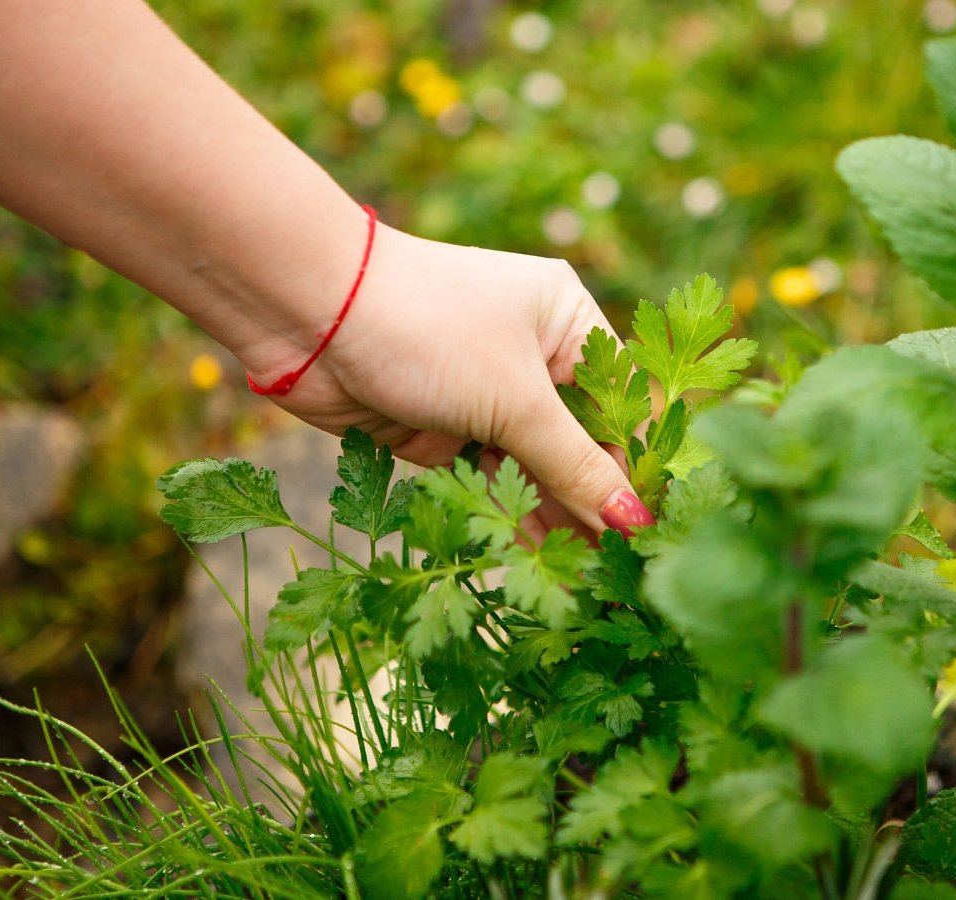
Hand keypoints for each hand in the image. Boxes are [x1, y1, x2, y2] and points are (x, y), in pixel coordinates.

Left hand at [238, 224, 653, 537]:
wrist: (307, 315)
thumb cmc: (428, 328)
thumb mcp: (516, 400)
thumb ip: (575, 467)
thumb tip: (634, 520)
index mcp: (566, 321)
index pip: (619, 407)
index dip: (633, 469)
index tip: (648, 531)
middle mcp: (531, 356)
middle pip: (577, 444)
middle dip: (592, 503)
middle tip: (618, 570)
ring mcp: (484, 395)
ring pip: (532, 470)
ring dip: (552, 520)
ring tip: (583, 581)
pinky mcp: (441, 431)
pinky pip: (488, 485)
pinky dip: (507, 520)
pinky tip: (534, 564)